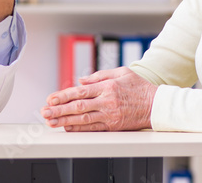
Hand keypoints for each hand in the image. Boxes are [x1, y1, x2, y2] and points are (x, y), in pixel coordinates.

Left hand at [42, 67, 156, 131]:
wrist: (157, 105)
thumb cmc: (139, 87)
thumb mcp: (121, 72)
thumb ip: (98, 75)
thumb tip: (80, 80)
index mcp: (107, 87)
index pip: (80, 92)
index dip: (63, 96)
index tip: (50, 99)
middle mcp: (107, 102)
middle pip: (78, 107)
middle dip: (58, 110)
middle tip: (44, 112)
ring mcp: (110, 115)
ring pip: (83, 120)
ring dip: (65, 121)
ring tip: (51, 122)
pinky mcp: (113, 126)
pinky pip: (93, 128)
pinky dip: (79, 128)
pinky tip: (68, 128)